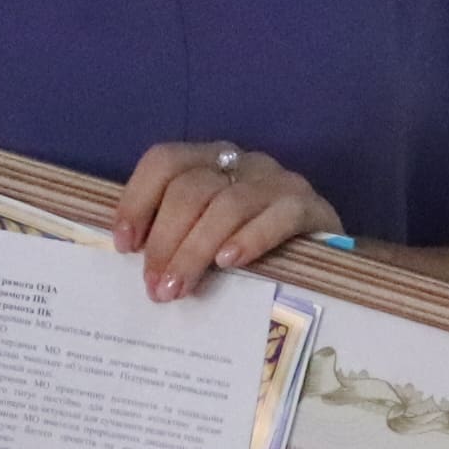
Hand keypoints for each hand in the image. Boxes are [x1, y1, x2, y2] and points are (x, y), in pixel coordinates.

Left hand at [114, 141, 341, 301]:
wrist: (324, 255)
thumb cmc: (253, 245)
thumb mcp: (207, 233)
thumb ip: (175, 234)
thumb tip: (131, 259)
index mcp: (210, 160)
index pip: (164, 161)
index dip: (137, 200)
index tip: (124, 246)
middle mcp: (242, 162)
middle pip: (191, 189)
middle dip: (165, 240)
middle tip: (154, 286)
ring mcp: (278, 181)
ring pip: (227, 205)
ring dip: (196, 250)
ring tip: (179, 288)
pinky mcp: (311, 206)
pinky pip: (278, 216)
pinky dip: (250, 238)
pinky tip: (229, 262)